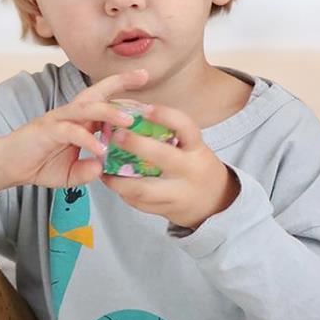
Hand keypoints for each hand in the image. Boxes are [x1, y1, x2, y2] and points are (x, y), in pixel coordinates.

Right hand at [0, 69, 151, 189]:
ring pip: (86, 108)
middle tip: (144, 75)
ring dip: (108, 113)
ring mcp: (58, 120)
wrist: (7, 166)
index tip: (145, 77)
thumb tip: (103, 169)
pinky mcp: (46, 131)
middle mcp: (71, 115)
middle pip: (98, 93)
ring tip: (129, 120)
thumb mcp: (72, 173)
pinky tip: (100, 149)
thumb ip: (89, 171)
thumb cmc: (40, 163)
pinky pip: (70, 132)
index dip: (124, 89)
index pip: (105, 99)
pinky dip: (86, 139)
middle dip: (120, 83)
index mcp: (80, 120)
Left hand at [101, 104, 237, 230]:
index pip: (186, 127)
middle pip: (163, 156)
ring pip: (143, 188)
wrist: (216, 202)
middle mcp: (190, 170)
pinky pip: (140, 203)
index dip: (165, 116)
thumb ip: (171, 136)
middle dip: (136, 145)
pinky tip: (113, 183)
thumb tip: (132, 115)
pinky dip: (123, 192)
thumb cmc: (197, 167)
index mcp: (197, 150)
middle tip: (115, 136)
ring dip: (118, 179)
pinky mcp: (167, 210)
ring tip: (103, 169)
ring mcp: (179, 193)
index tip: (145, 108)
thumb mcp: (194, 148)